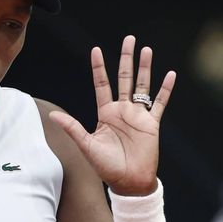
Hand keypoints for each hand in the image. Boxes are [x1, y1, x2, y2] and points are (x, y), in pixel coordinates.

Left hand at [49, 35, 175, 195]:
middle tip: (129, 39)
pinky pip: (159, 103)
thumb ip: (73, 128)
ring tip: (147, 50)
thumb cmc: (106, 167)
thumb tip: (52, 115)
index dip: (99, 67)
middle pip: (124, 78)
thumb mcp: (87, 146)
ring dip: (145, 68)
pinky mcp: (151, 124)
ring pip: (142, 85)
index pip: (102, 84)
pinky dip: (165, 89)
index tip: (96, 49)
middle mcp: (122, 110)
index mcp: (106, 113)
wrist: (129, 183)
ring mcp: (138, 116)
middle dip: (126, 58)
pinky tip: (170, 75)